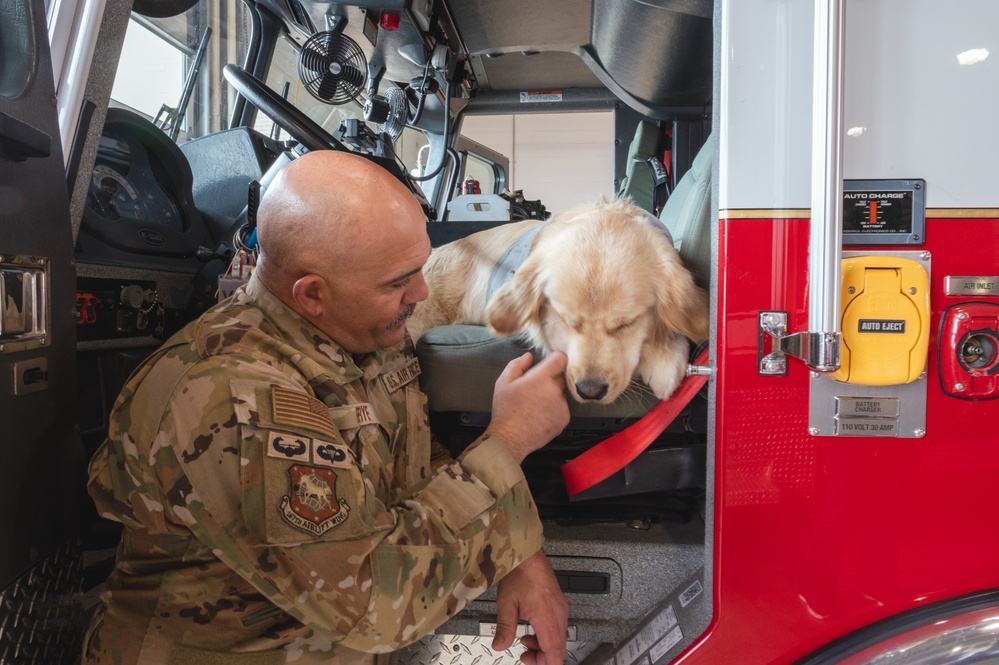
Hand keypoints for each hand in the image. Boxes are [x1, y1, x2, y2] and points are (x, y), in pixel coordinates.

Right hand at [486, 352, 569, 462]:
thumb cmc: (506, 411)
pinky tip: (539, 415)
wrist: (511, 438)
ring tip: (535, 405)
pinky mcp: (564, 419)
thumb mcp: (503, 382)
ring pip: (561, 393)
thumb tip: (528, 357)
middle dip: (550, 379)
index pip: (560, 359)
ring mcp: (561, 405)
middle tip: (535, 389)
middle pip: (560, 377)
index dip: (557, 358)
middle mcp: (554, 390)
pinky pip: (562, 408)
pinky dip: (554, 410)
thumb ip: (517, 365)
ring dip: (552, 395)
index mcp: (540, 378)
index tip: (553, 361)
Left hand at [492, 550, 567, 664]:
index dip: (544, 664)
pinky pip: (558, 627)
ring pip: (559, 638)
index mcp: (548, 618)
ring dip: (543, 645)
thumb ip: (504, 628)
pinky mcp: (558, 603)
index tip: (530, 662)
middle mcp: (558, 614)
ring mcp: (560, 608)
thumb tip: (499, 645)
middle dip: (542, 657)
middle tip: (525, 655)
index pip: (555, 654)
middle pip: (559, 649)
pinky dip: (546, 634)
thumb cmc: (520, 572)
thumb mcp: (506, 603)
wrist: (527, 553)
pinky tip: (531, 629)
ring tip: (525, 641)